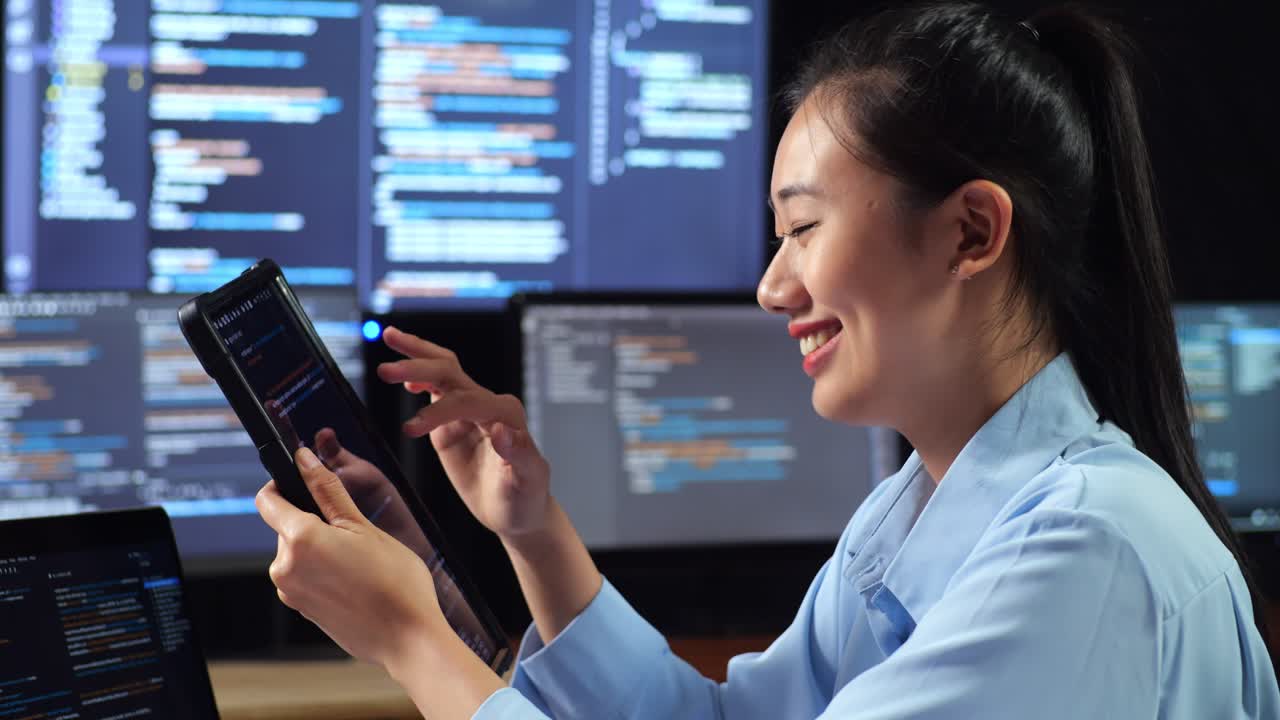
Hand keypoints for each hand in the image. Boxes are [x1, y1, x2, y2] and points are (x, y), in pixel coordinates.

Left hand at [254, 446, 445, 669]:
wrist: (407, 638)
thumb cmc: (394, 584)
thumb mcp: (364, 526)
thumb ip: (328, 490)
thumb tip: (304, 459)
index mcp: (299, 540)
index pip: (268, 500)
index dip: (283, 484)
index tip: (305, 481)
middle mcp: (285, 568)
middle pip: (287, 526)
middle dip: (315, 521)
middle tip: (355, 532)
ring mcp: (291, 592)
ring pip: (298, 551)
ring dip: (322, 547)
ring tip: (360, 560)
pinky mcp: (301, 609)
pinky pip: (305, 576)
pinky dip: (324, 570)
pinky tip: (355, 579)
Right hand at [377, 326, 551, 541]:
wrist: (517, 511)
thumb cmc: (525, 498)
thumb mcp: (528, 481)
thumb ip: (520, 455)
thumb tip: (501, 431)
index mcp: (506, 416)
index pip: (468, 401)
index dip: (439, 412)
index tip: (412, 429)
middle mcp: (488, 405)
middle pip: (452, 372)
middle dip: (420, 367)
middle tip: (386, 371)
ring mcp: (470, 409)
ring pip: (443, 370)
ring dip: (417, 356)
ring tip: (390, 337)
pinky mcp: (454, 418)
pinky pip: (436, 389)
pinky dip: (419, 376)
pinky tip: (404, 376)